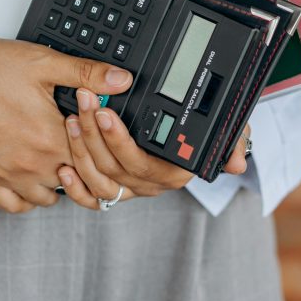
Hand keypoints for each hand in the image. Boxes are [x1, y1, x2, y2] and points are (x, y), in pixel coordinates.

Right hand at [0, 30, 132, 213]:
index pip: (96, 157)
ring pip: (50, 198)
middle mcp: (34, 164)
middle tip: (80, 144)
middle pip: (77, 180)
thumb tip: (121, 80)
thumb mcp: (42, 61)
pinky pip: (16, 206)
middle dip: (84, 164)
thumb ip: (85, 73)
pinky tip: (30, 176)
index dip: (102, 144)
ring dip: (59, 182)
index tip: (99, 130)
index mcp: (53, 136)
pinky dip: (28, 197)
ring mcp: (10, 176)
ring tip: (57, 157)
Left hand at [56, 87, 250, 209]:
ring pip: (99, 179)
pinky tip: (63, 166)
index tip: (106, 113)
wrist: (193, 133)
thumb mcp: (226, 129)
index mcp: (174, 172)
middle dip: (94, 133)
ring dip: (80, 150)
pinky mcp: (113, 189)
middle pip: (114, 166)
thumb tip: (237, 162)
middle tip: (84, 101)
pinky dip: (75, 187)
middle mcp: (150, 184)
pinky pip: (92, 198)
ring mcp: (130, 188)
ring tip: (71, 119)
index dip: (119, 141)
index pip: (141, 162)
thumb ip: (234, 141)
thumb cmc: (204, 129)